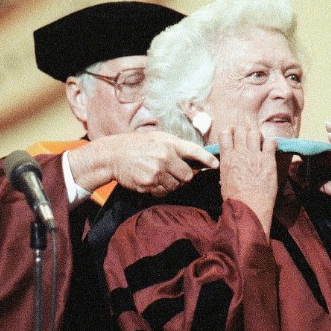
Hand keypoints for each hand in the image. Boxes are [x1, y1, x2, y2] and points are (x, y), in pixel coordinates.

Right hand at [70, 131, 218, 196]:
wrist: (114, 155)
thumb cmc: (138, 145)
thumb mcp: (158, 139)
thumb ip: (176, 147)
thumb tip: (195, 160)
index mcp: (169, 143)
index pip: (194, 151)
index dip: (207, 159)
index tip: (216, 165)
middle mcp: (165, 157)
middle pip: (188, 175)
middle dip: (184, 177)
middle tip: (175, 174)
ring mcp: (157, 171)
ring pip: (176, 186)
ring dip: (171, 184)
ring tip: (160, 176)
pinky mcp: (148, 184)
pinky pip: (163, 192)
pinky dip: (160, 190)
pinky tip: (151, 181)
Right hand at [218, 124, 277, 235]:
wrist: (249, 208)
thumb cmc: (235, 199)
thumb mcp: (224, 181)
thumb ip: (227, 167)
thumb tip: (229, 164)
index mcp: (227, 159)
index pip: (225, 134)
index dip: (230, 131)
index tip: (233, 132)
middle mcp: (240, 154)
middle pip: (240, 130)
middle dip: (243, 129)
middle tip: (247, 134)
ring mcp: (254, 156)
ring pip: (254, 133)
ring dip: (256, 134)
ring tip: (258, 140)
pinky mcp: (268, 160)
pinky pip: (270, 142)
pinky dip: (271, 142)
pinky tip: (270, 147)